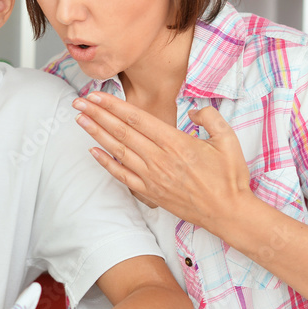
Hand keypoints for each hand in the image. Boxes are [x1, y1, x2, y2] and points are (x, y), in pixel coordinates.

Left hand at [72, 93, 252, 231]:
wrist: (229, 213)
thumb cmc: (229, 177)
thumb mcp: (228, 139)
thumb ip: (210, 118)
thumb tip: (194, 111)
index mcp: (176, 142)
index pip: (137, 118)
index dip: (113, 105)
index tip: (97, 95)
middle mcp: (159, 158)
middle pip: (121, 131)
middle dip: (97, 114)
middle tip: (78, 102)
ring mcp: (152, 177)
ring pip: (118, 150)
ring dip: (96, 134)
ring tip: (80, 119)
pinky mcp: (150, 192)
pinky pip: (122, 176)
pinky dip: (105, 163)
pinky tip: (92, 151)